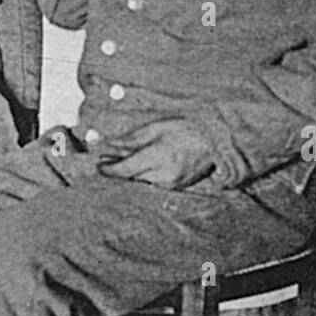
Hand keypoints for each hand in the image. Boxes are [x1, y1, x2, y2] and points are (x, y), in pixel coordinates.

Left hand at [96, 120, 215, 188]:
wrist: (216, 141)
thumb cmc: (187, 129)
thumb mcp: (157, 128)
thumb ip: (132, 139)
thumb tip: (111, 145)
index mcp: (159, 156)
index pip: (126, 169)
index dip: (110, 170)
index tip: (99, 166)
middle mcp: (164, 174)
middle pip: (131, 178)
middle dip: (118, 171)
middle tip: (105, 161)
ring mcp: (172, 183)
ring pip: (141, 182)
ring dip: (130, 174)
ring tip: (122, 161)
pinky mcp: (177, 187)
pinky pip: (154, 184)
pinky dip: (145, 176)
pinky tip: (142, 166)